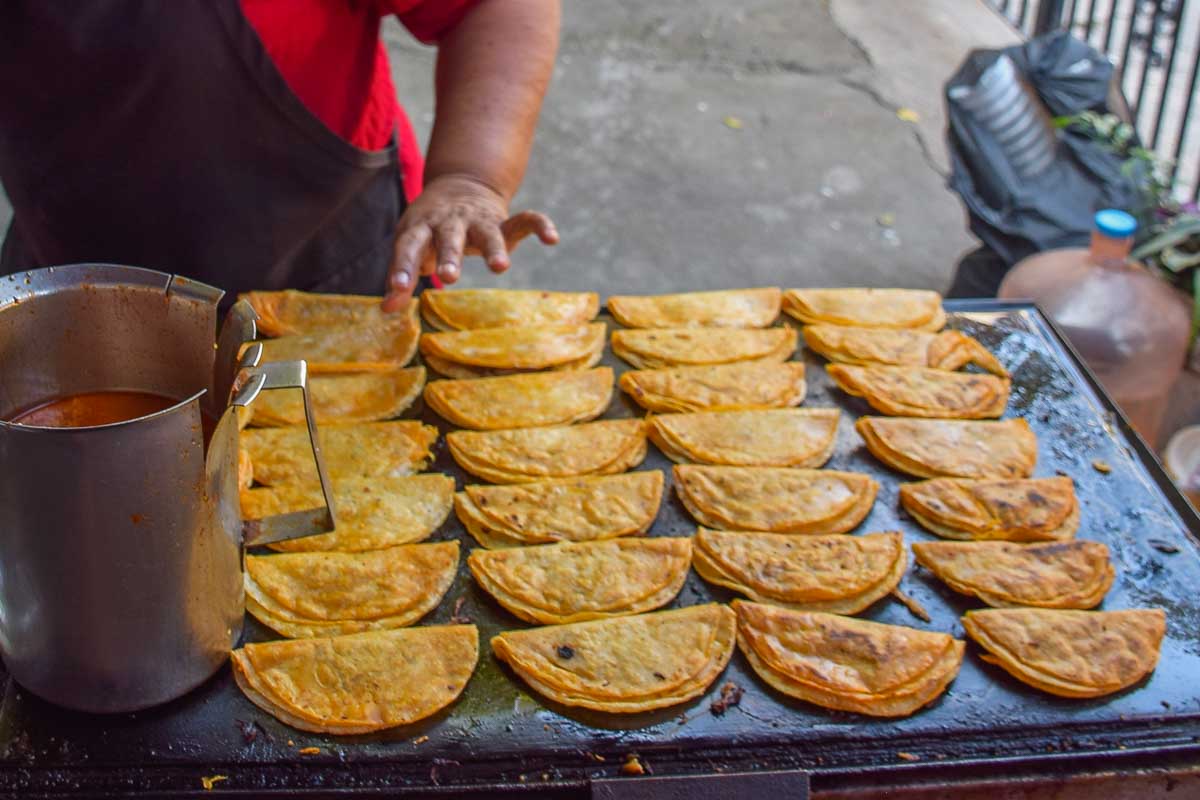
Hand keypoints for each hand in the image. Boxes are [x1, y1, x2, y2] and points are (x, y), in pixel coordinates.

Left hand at [383, 174, 557, 310]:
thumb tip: (386, 310)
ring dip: (492, 248)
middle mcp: (450, 221)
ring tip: (500, 268)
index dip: (402, 267)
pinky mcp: (505, 221)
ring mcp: (479, 220)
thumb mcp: (412, 245)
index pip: (409, 246)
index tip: (398, 288)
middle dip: (449, 256)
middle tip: (449, 277)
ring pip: (487, 232)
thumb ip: (401, 277)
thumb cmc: (430, 227)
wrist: (459, 184)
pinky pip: (525, 220)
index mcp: (422, 227)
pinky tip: (552, 239)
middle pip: (449, 237)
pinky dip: (540, 225)